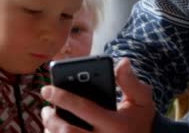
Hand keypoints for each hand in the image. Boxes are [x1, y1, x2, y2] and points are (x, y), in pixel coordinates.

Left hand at [41, 58, 155, 132]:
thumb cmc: (140, 120)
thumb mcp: (142, 100)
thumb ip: (131, 82)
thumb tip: (122, 62)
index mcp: (115, 124)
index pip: (84, 108)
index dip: (62, 97)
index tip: (46, 89)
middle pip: (68, 132)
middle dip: (51, 119)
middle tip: (45, 109)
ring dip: (52, 132)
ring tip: (49, 122)